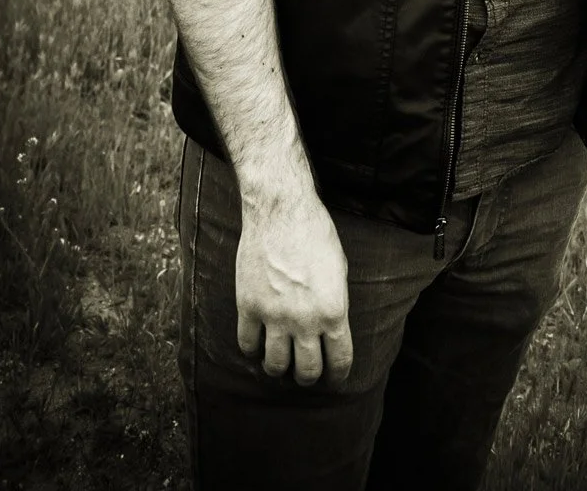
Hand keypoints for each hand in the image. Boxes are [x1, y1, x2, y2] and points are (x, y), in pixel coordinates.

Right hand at [235, 184, 352, 386]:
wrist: (281, 210)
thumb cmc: (316, 233)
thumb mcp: (339, 270)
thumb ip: (335, 303)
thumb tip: (331, 328)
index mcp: (333, 311)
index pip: (339, 361)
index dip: (338, 374)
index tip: (334, 376)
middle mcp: (304, 320)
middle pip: (307, 372)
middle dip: (308, 376)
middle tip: (306, 371)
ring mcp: (274, 316)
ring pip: (275, 366)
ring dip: (280, 368)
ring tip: (281, 361)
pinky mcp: (248, 306)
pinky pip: (247, 345)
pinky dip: (253, 350)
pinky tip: (258, 343)